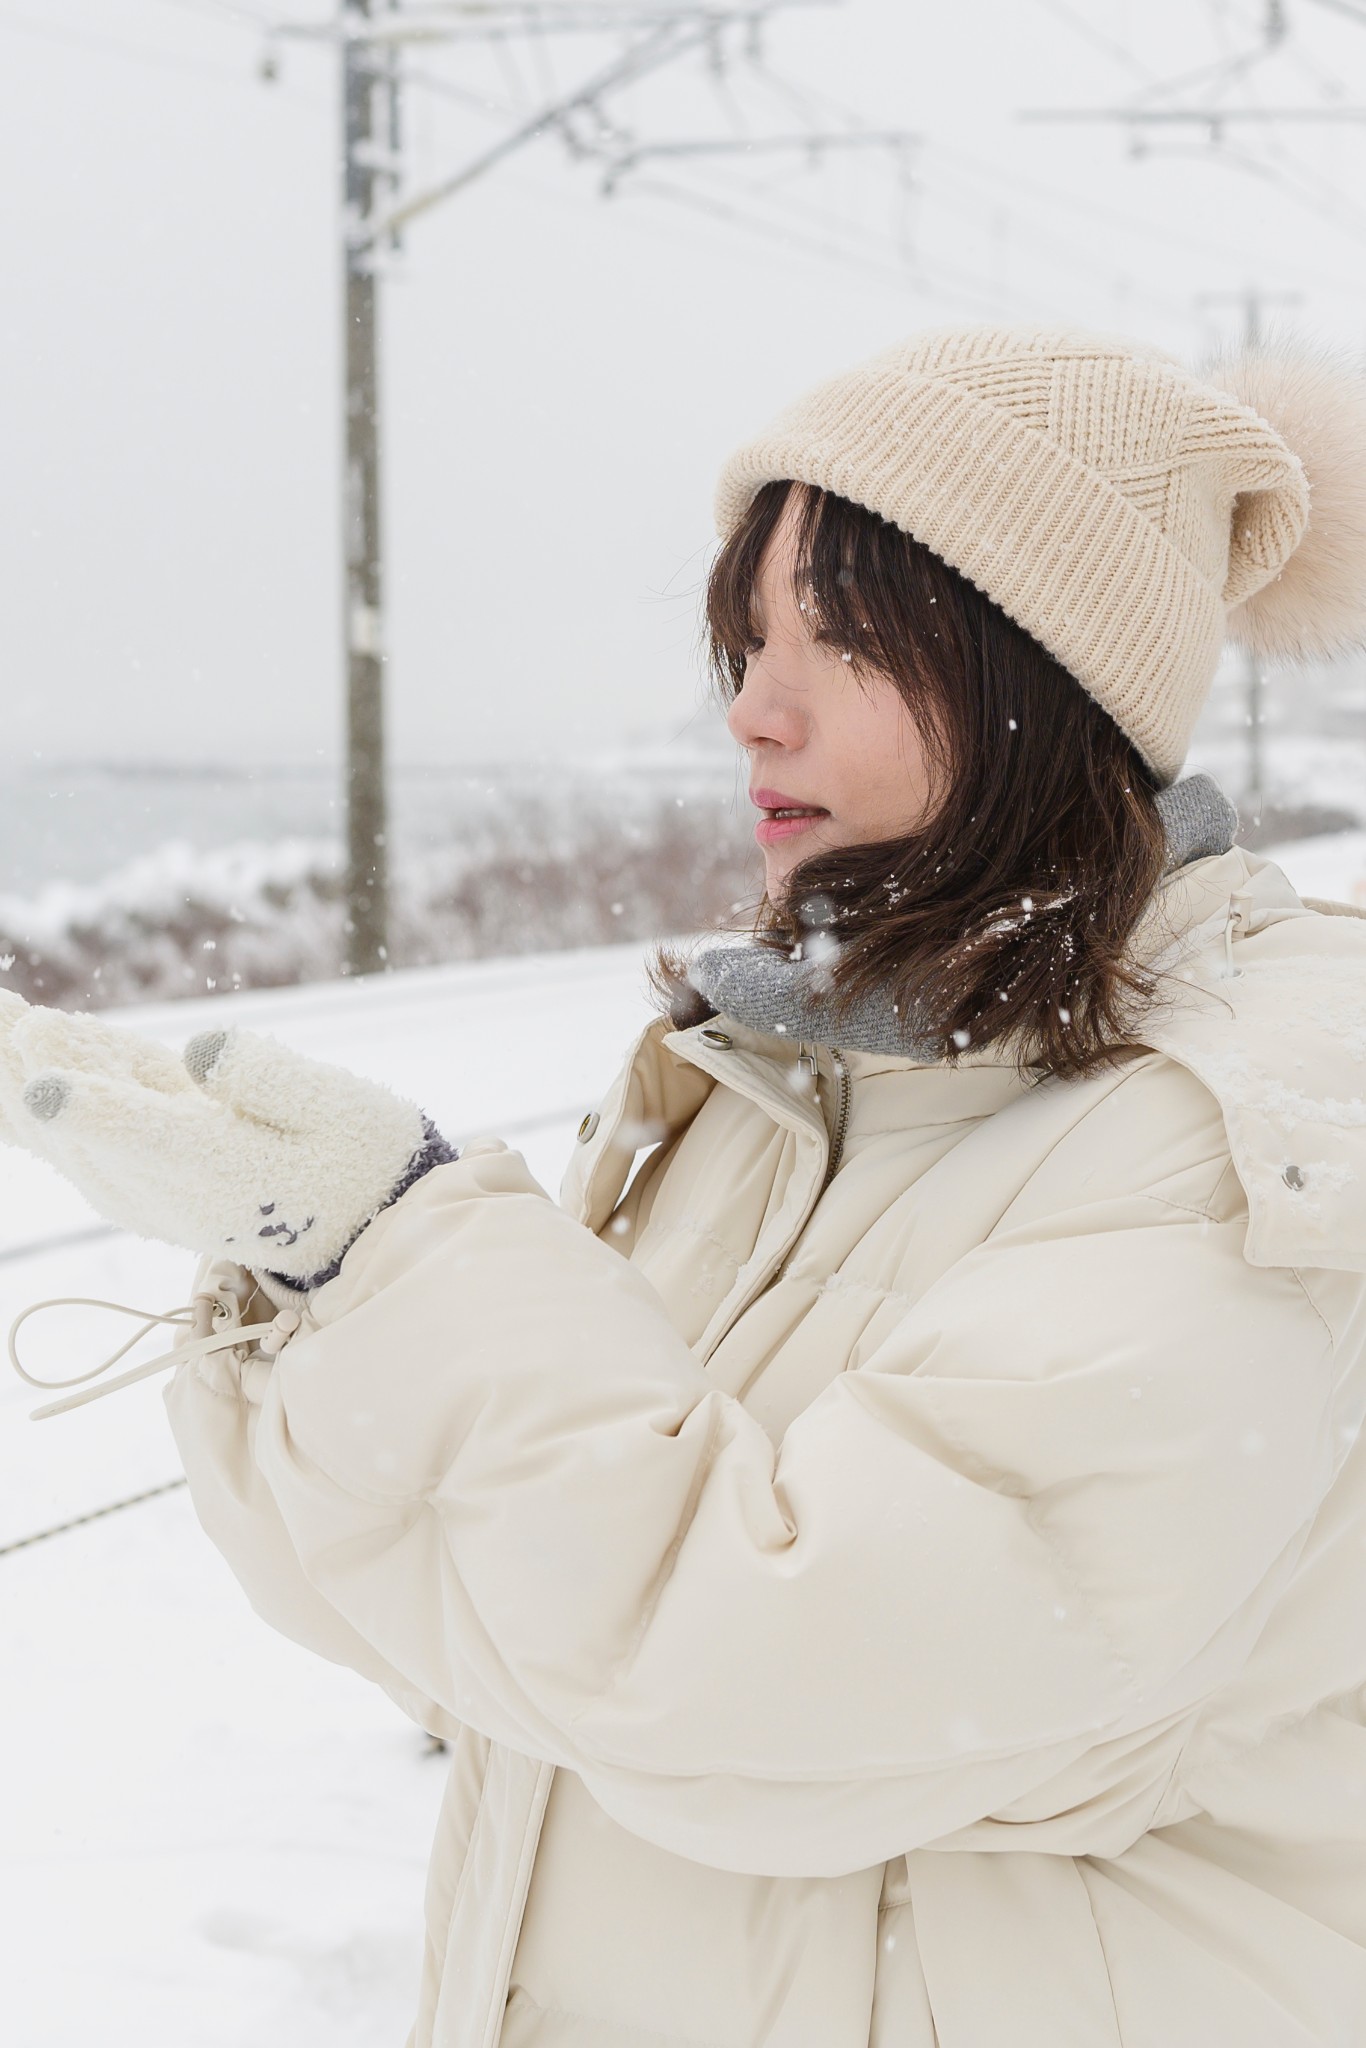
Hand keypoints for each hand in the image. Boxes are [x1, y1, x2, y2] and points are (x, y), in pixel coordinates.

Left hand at [0, 996, 440, 1282]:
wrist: (359, 1221)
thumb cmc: (357, 1153)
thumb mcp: (342, 1107)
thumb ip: (273, 1079)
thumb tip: (200, 1049)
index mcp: (222, 1170)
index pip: (145, 1133)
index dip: (89, 1102)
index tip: (41, 1068)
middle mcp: (165, 1188)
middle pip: (78, 1128)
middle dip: (29, 1068)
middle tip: (3, 1011)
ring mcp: (139, 1184)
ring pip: (56, 1130)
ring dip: (15, 1072)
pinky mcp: (130, 1172)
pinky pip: (63, 1130)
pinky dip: (25, 1094)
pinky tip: (10, 1041)